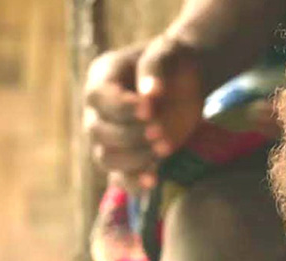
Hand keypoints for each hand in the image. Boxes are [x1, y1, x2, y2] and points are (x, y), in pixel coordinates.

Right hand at [83, 36, 204, 191]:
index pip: (99, 98)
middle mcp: (98, 110)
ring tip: (164, 149)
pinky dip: (133, 183)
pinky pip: (120, 177)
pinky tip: (153, 181)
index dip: (121, 108)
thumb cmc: (172, 61)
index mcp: (102, 79)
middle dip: (130, 135)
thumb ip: (155, 68)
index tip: (149, 109)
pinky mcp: (129, 155)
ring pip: (106, 158)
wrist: (186, 80)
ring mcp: (110, 136)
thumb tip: (150, 94)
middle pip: (99, 132)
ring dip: (134, 159)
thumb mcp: (165, 52)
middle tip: (160, 132)